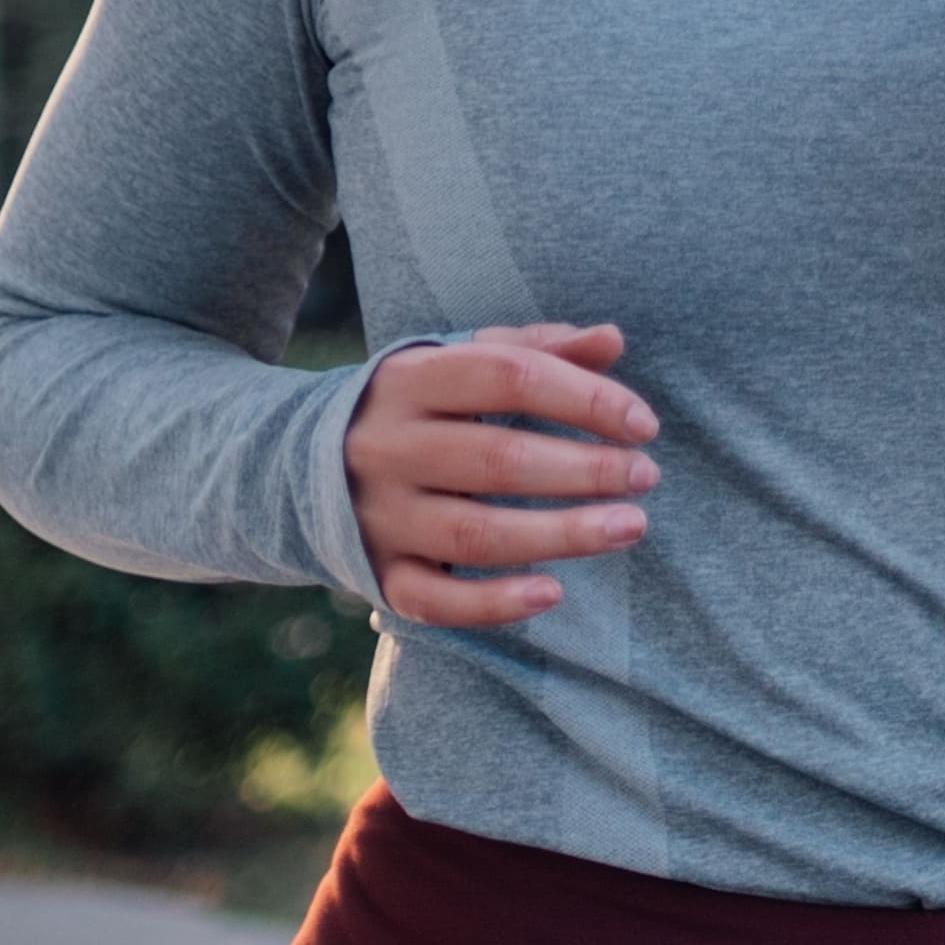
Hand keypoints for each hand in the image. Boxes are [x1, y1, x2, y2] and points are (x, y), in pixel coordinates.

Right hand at [345, 321, 657, 628]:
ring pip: (475, 535)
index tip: (643, 425)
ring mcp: (379, 516)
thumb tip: (612, 340)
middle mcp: (387, 447)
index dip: (583, 399)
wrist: (298, 464)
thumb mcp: (461, 362)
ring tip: (630, 527)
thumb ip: (538, 349)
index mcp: (410, 379)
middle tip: (646, 477)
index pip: (507, 377)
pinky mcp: (378, 574)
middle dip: (583, 470)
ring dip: (561, 535)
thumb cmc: (416, 406)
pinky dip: (494, 604)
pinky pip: (436, 601)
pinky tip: (553, 593)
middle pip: (497, 461)